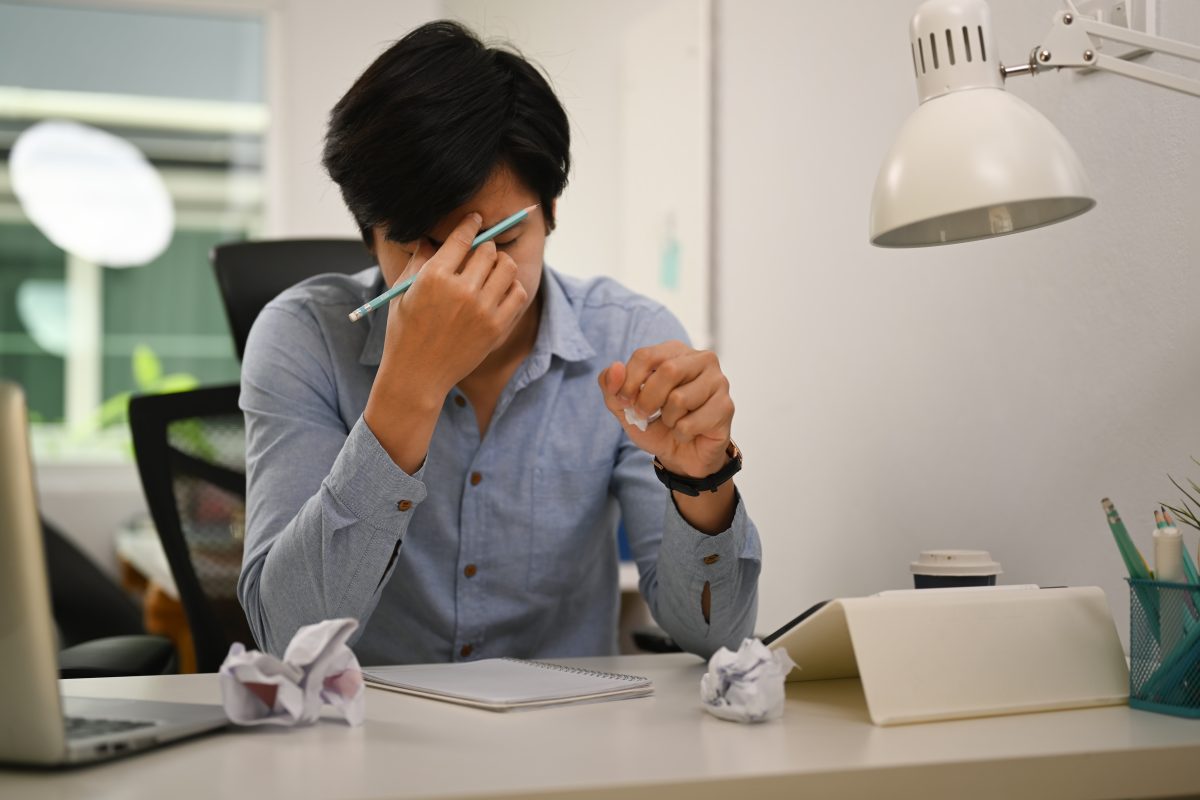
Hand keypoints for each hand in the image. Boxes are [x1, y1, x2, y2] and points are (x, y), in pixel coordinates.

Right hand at [379, 213, 528, 399]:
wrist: (417, 375)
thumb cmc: (404, 332)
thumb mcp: (403, 292)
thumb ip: (419, 261)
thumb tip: (429, 237)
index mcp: (434, 277)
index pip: (462, 238)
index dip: (471, 224)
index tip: (476, 219)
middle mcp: (461, 290)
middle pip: (488, 250)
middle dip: (484, 247)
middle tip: (480, 253)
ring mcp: (482, 309)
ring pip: (507, 267)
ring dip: (500, 263)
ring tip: (492, 270)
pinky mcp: (496, 327)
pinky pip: (517, 293)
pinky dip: (512, 286)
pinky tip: (500, 291)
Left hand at [597, 341, 733, 478]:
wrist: (682, 455)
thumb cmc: (656, 424)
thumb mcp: (625, 407)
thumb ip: (611, 386)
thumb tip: (614, 368)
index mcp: (675, 351)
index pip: (645, 355)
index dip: (628, 381)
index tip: (623, 401)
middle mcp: (701, 359)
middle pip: (667, 371)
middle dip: (647, 400)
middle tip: (645, 414)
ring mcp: (718, 381)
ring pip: (680, 399)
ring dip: (667, 419)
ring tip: (673, 422)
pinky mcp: (726, 406)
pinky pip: (691, 422)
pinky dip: (681, 434)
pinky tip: (688, 432)